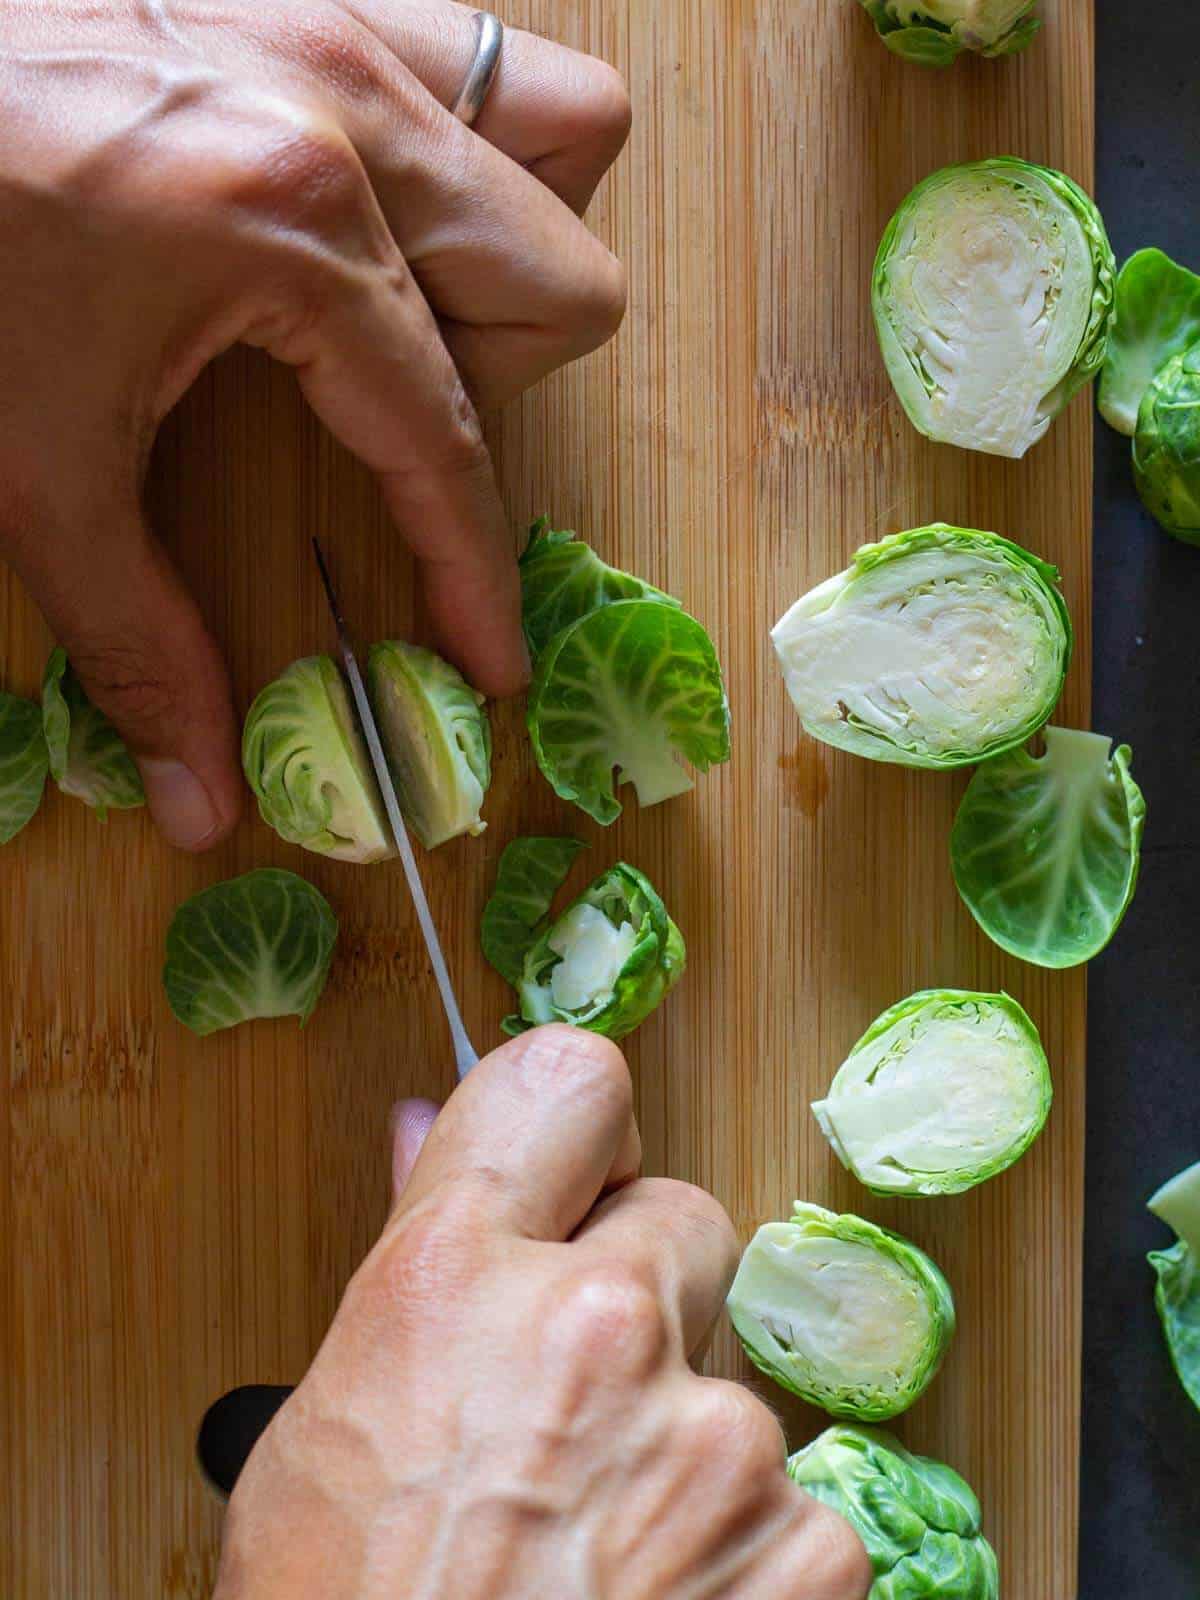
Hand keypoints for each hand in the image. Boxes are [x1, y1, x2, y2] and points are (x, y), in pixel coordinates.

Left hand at [0, 1, 628, 846]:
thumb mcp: (28, 462)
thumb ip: (135, 636)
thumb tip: (201, 794)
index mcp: (295, 229)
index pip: (452, 435)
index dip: (477, 566)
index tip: (489, 649)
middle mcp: (347, 109)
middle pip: (559, 279)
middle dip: (499, 386)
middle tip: (390, 424)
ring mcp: (332, 21)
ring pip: (555, 142)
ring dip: (510, 248)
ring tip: (404, 302)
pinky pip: (471, 61)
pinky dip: (464, 147)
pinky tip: (375, 208)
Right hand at [214, 1028, 872, 1598]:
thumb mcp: (335, 1429)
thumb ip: (415, 1257)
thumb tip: (428, 1127)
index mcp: (454, 1282)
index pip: (566, 1082)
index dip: (580, 1125)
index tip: (582, 1175)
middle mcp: (595, 1327)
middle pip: (681, 1217)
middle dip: (643, 1294)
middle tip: (579, 1406)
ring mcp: (715, 1438)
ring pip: (732, 1374)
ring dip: (685, 1441)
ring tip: (597, 1553)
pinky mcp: (808, 1545)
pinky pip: (793, 1495)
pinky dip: (745, 1548)